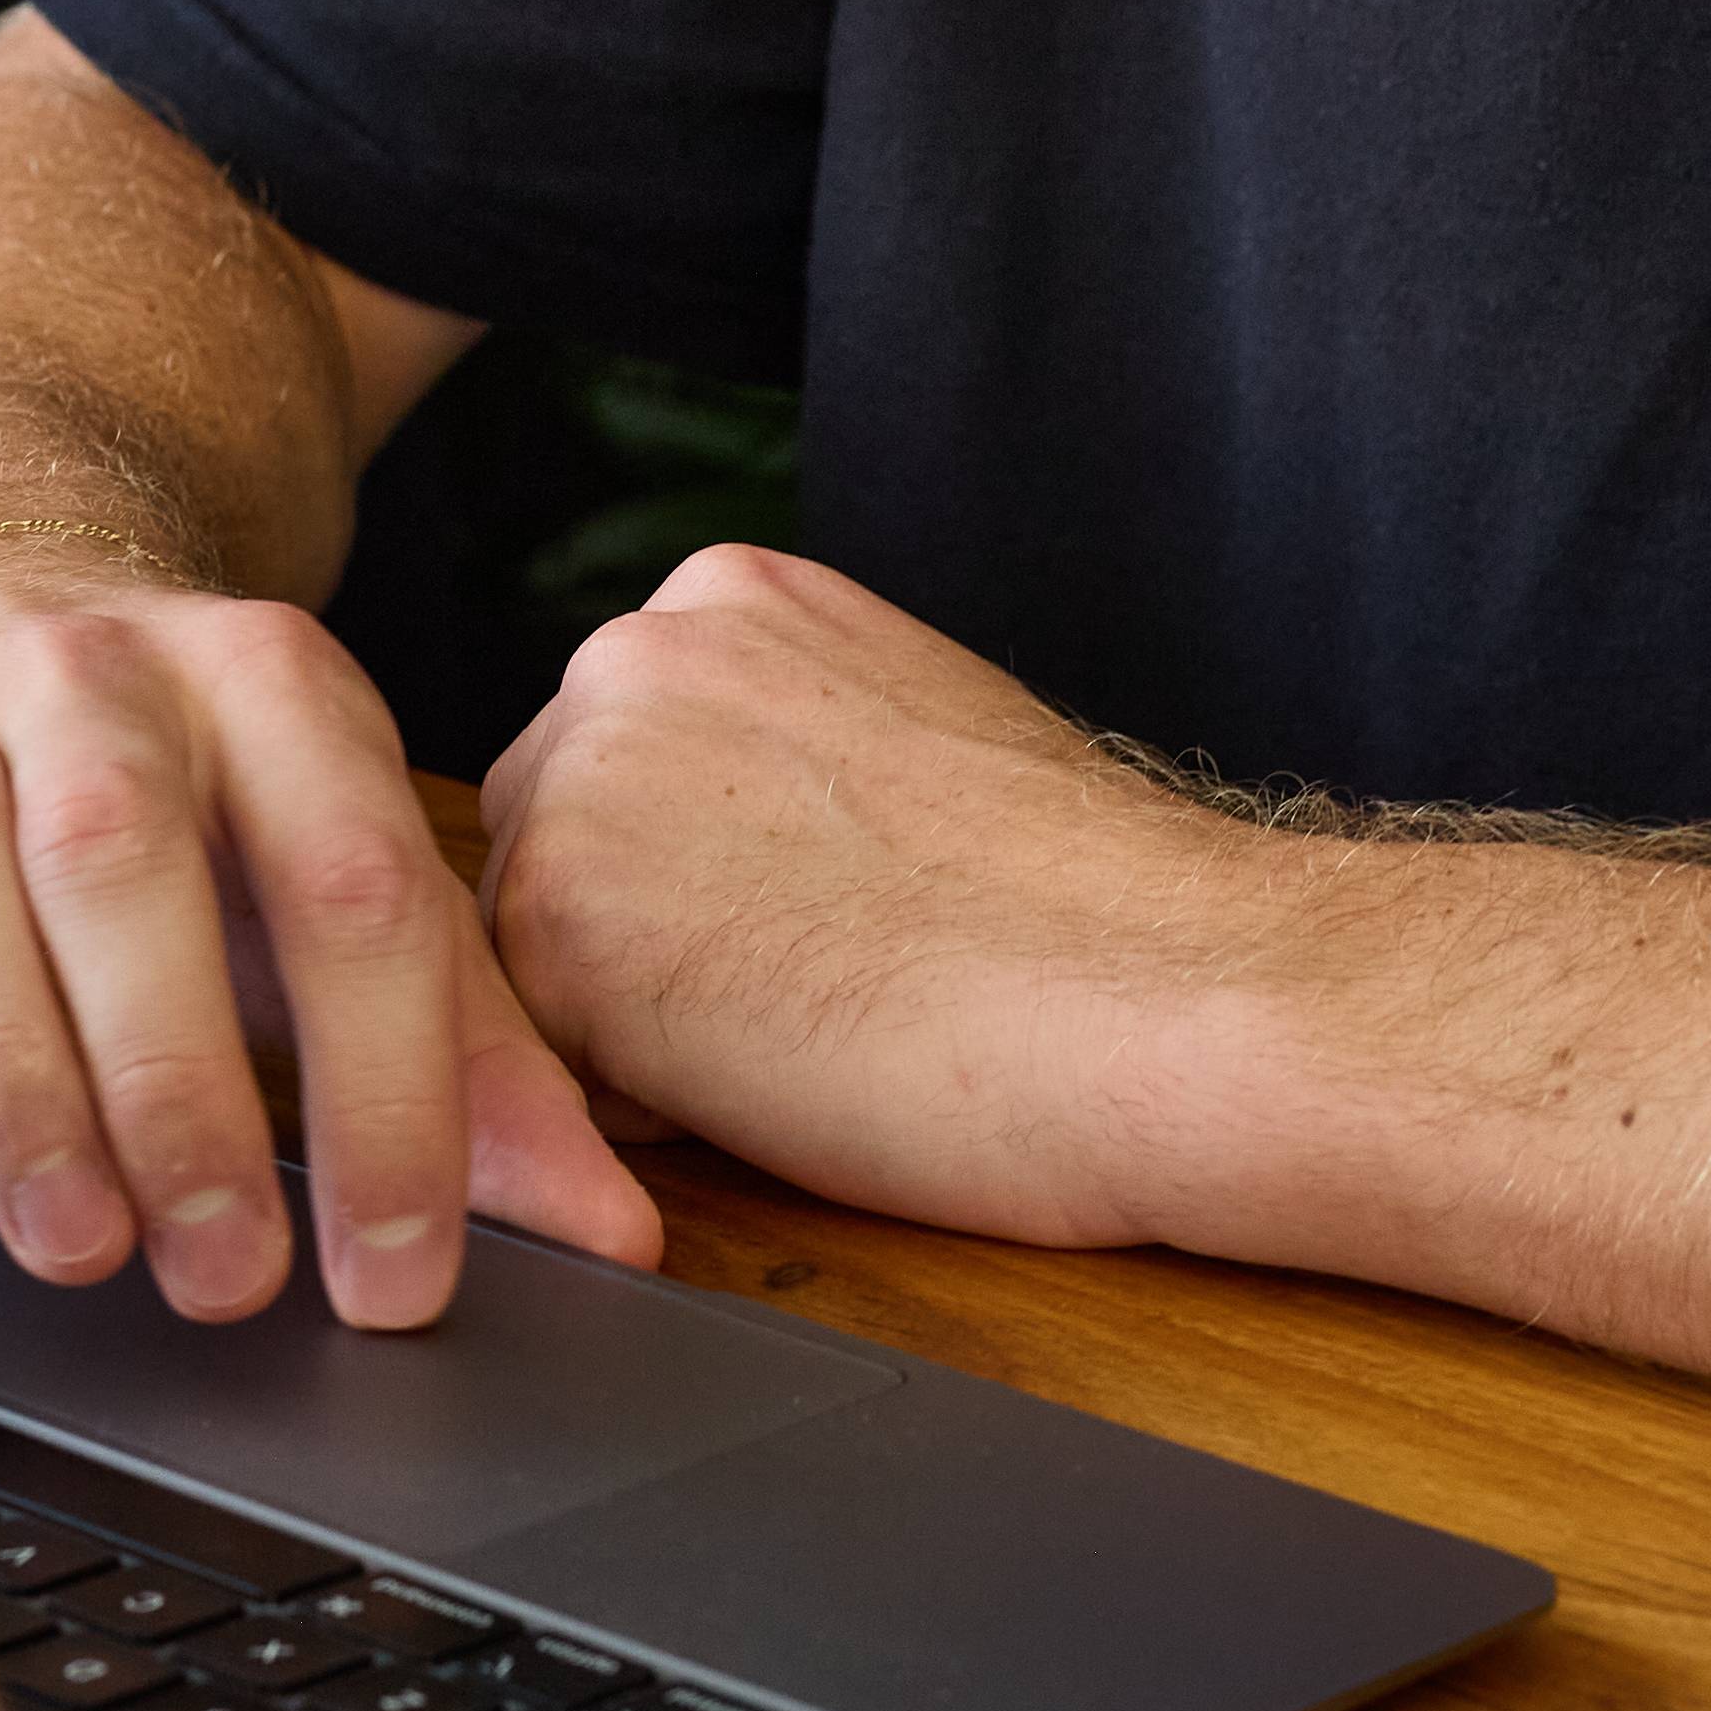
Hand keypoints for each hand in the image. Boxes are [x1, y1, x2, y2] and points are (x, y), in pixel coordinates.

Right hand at [0, 561, 661, 1330]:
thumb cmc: (192, 795)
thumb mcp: (345, 877)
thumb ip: (473, 1055)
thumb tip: (609, 1238)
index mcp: (275, 686)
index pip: (353, 887)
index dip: (384, 1090)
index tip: (395, 1272)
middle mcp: (96, 675)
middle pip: (133, 867)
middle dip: (184, 1091)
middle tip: (224, 1276)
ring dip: (14, 1078)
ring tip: (73, 1246)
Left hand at [478, 546, 1274, 1252]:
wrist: (1171, 995)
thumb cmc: (1086, 913)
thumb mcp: (908, 739)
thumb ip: (774, 751)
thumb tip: (704, 843)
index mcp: (726, 599)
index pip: (624, 772)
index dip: (711, 884)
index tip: (829, 916)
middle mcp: (630, 656)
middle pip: (549, 853)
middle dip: (646, 949)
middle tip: (826, 980)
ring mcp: (580, 779)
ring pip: (539, 964)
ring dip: (641, 1032)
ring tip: (818, 1023)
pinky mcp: (558, 924)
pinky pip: (548, 1067)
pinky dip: (646, 1111)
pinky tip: (786, 1077)